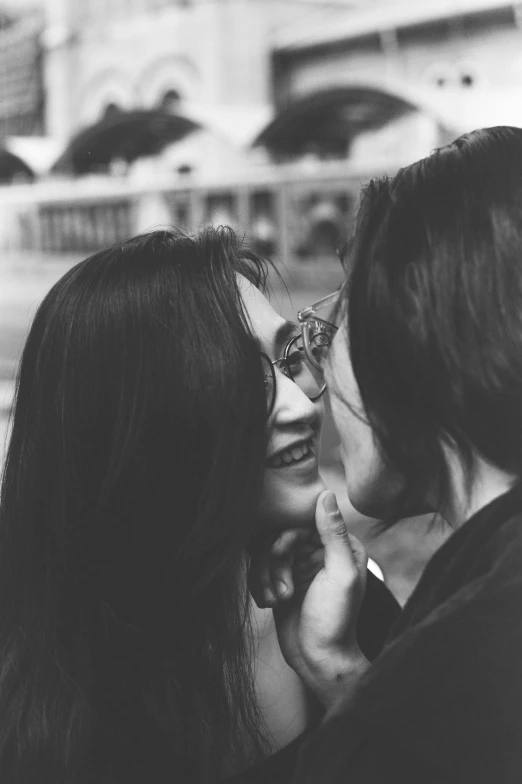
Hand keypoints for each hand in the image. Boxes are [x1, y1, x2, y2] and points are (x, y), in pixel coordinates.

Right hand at [248, 490, 370, 710]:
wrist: (317, 659)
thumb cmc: (335, 619)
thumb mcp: (339, 573)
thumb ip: (333, 533)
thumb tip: (326, 493)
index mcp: (340, 546)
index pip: (303, 521)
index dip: (288, 535)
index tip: (283, 553)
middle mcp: (319, 552)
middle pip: (280, 536)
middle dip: (276, 562)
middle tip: (284, 587)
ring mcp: (299, 566)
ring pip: (266, 552)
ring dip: (267, 577)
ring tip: (280, 599)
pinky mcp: (281, 580)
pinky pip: (258, 569)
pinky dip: (260, 586)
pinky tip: (271, 602)